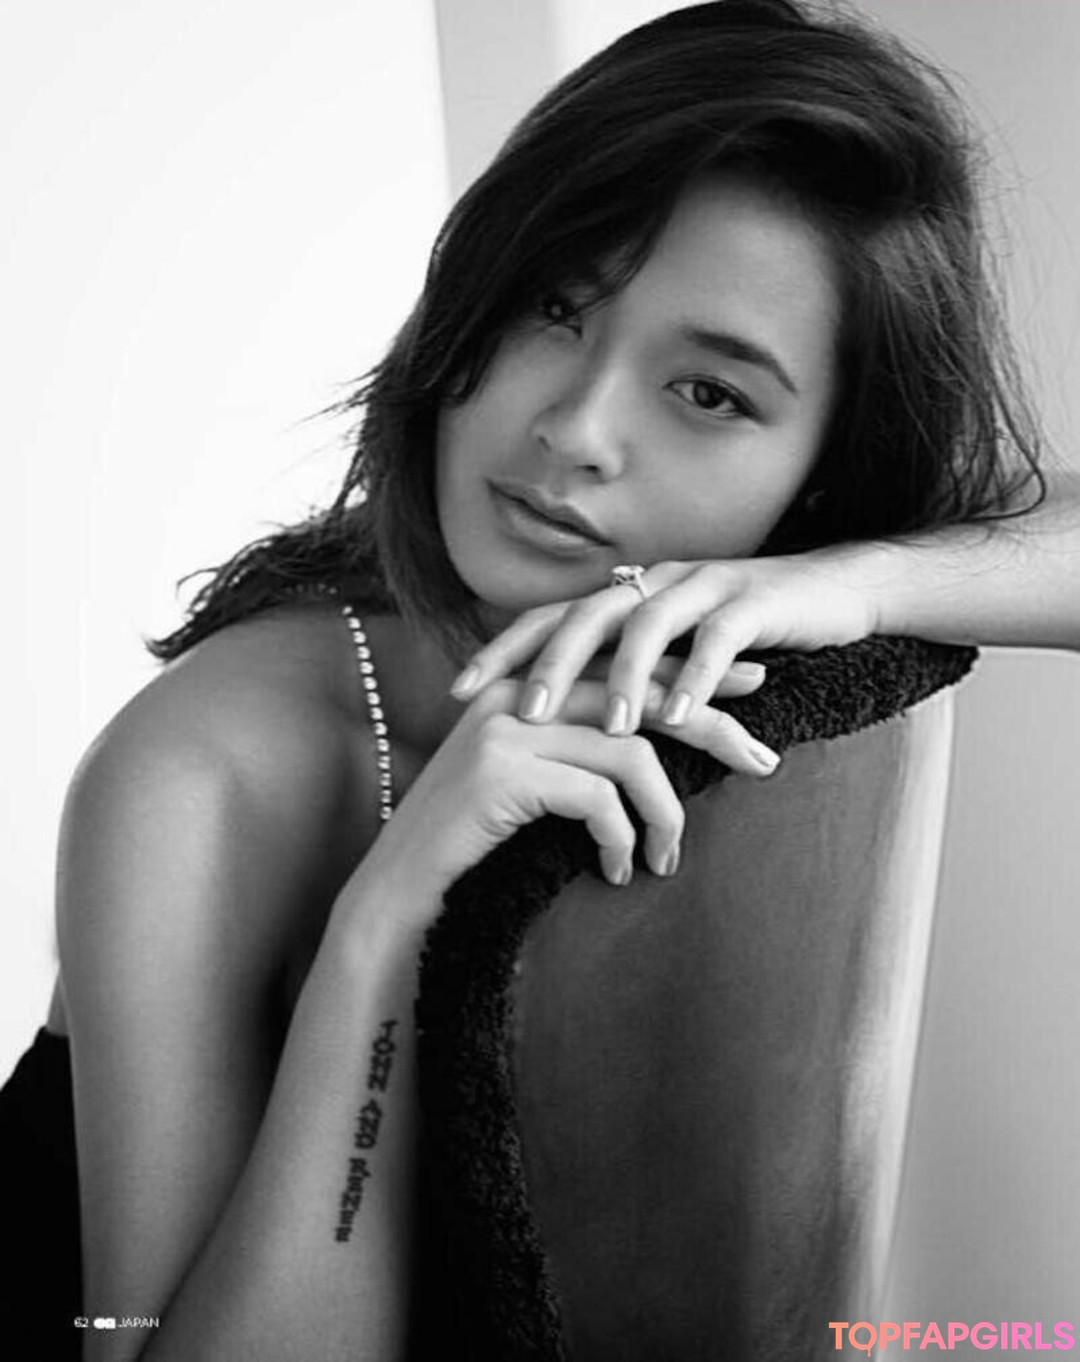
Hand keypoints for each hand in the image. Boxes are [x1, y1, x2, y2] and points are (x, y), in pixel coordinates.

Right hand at [359, 676, 777, 923]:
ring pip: (631, 750)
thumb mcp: (530, 780)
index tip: (751, 688)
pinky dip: (622, 837)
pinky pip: (599, 797)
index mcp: (529, 679)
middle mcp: (519, 689)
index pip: (628, 657)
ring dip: (666, 810)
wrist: (401, 887)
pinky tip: (617, 870)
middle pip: (643, 690)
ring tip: (667, 857)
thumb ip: (578, 749)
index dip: (693, 669)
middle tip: (762, 760)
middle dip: (712, 721)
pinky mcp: (504, 771)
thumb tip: (653, 748)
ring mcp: (509, 726)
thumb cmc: (475, 840)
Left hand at [450, 553, 877, 738]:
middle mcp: (655, 582)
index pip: (550, 617)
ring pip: (650, 624)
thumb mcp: (673, 651)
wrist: (835, 589)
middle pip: (587, 614)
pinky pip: (719, 639)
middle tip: (521, 716)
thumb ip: (623, 672)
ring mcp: (704, 587)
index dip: (502, 650)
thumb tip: (564, 724)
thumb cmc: (744, 633)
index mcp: (626, 594)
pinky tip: (681, 719)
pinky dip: (698, 678)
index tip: (456, 692)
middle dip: (550, 664)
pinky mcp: (754, 603)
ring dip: (627, 677)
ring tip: (611, 730)